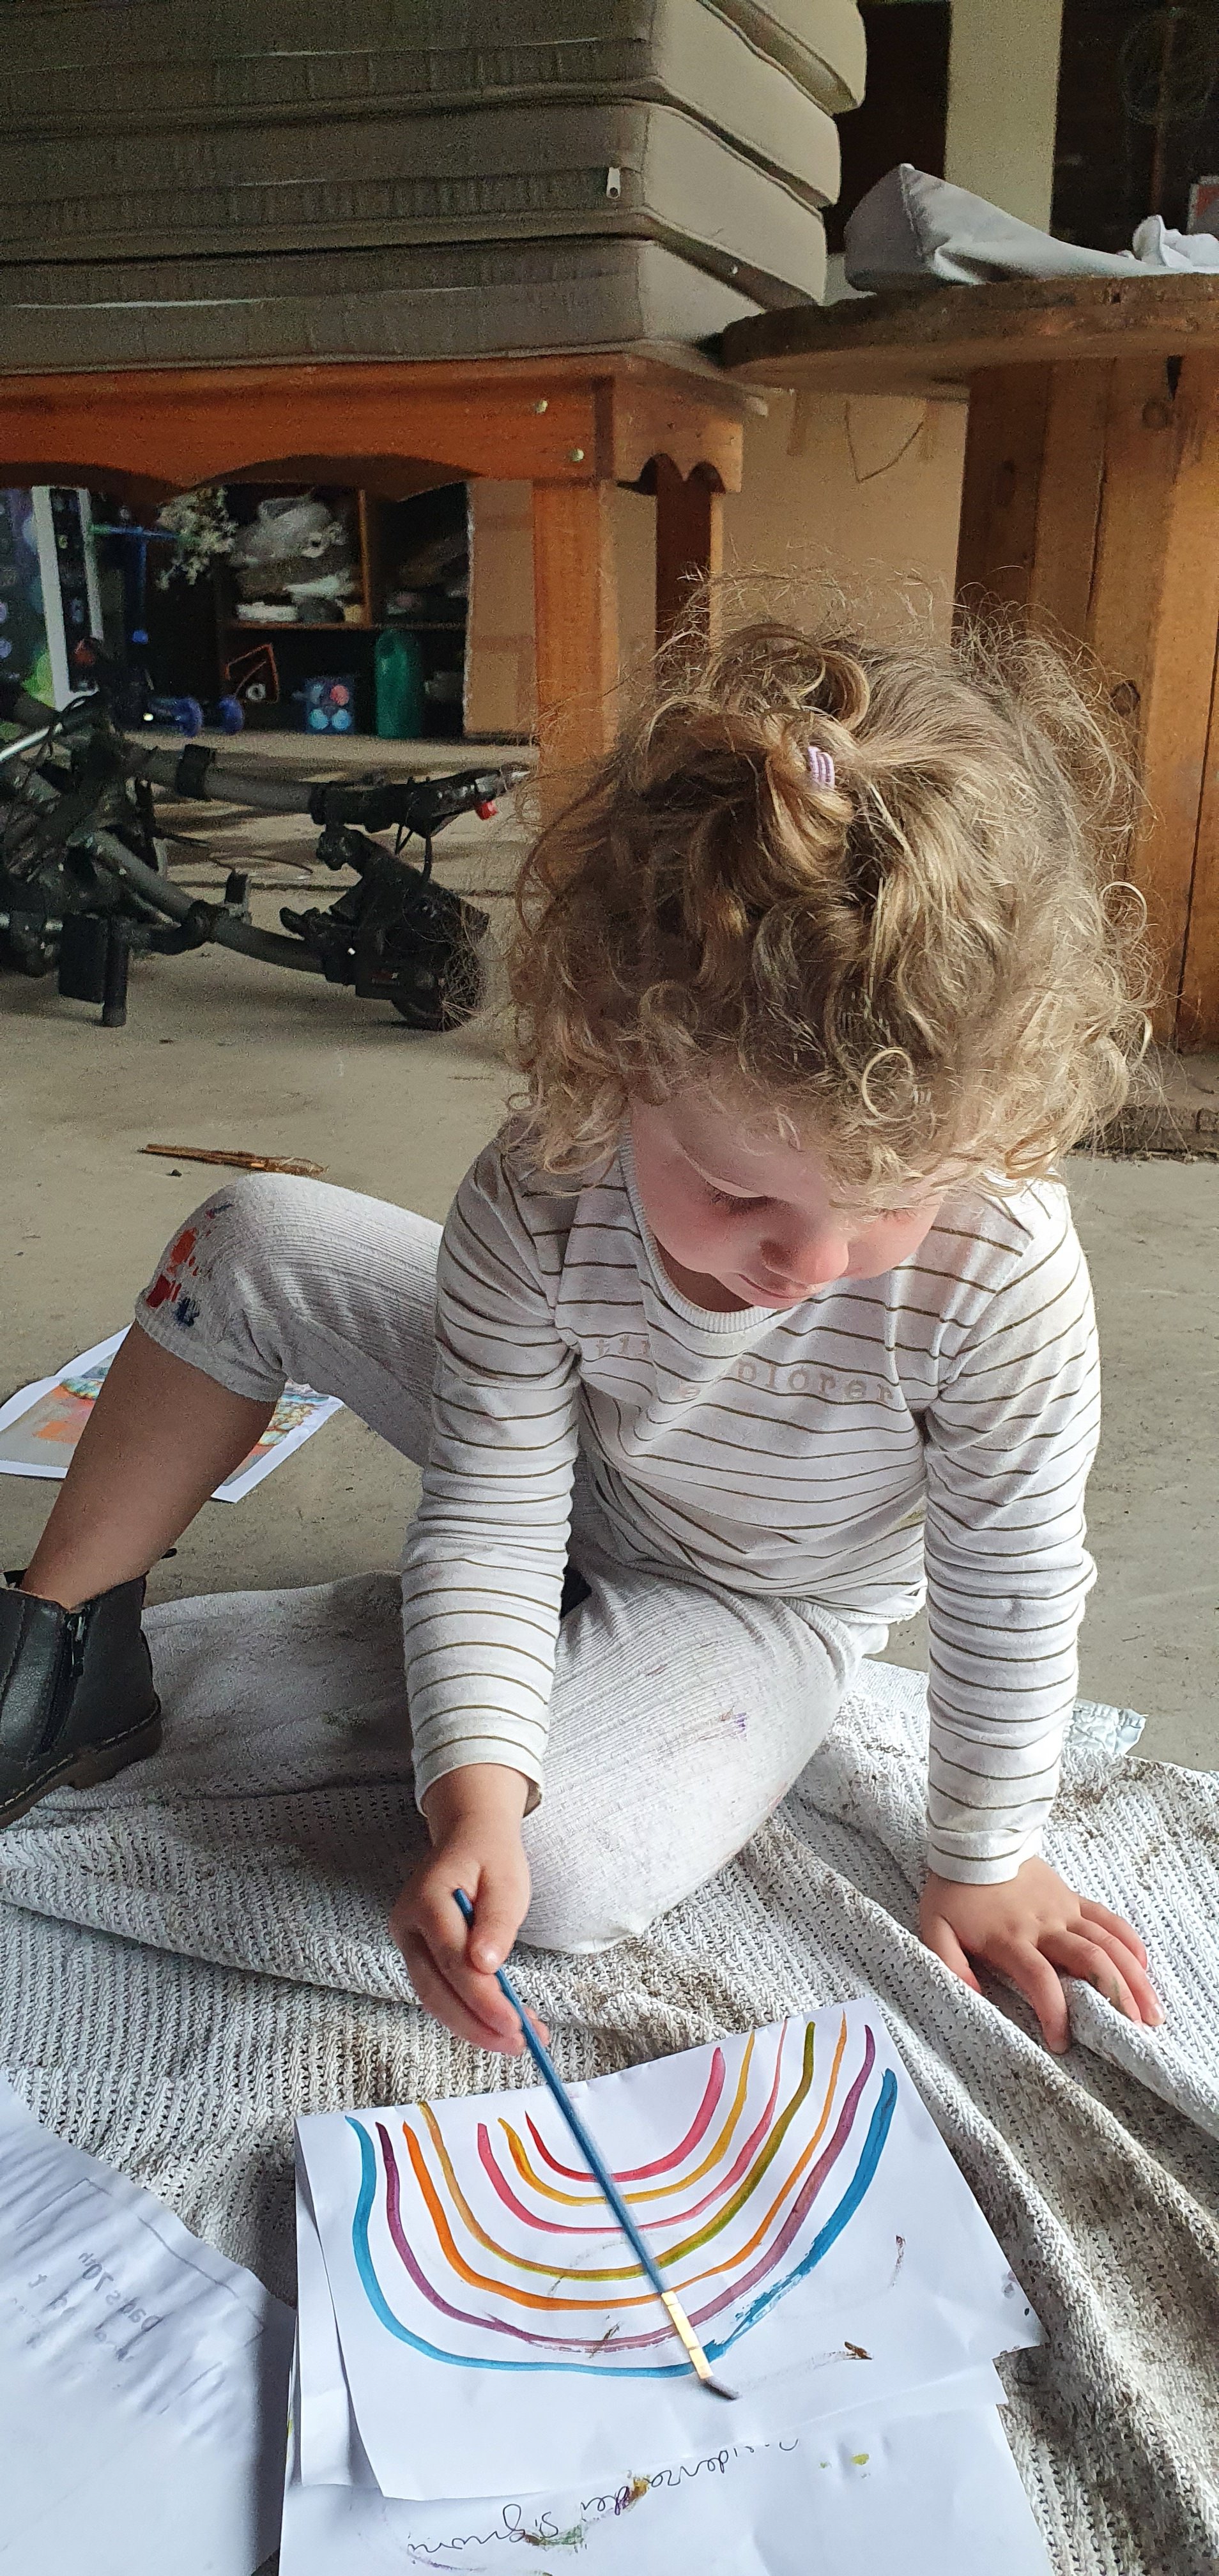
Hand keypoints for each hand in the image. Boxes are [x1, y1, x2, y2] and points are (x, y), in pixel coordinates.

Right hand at [389, 1763, 548, 2056]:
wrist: (469, 1837)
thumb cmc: (490, 1857)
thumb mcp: (506, 1880)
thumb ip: (497, 1922)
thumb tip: (487, 1967)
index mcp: (427, 1901)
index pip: (452, 1961)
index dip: (483, 1999)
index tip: (516, 2025)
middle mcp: (407, 1927)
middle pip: (436, 1990)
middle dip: (477, 2025)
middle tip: (519, 2043)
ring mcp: (408, 1944)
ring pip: (435, 1999)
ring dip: (475, 2027)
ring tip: (517, 2041)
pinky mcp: (419, 1957)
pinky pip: (440, 1992)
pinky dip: (470, 2014)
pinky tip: (500, 2025)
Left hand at [919, 1856, 1163, 2053]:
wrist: (974, 1840)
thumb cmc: (954, 1891)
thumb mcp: (935, 1930)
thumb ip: (950, 1967)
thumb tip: (975, 2001)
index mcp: (1011, 1939)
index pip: (1041, 1979)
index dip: (1054, 2012)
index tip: (1061, 2042)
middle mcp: (1044, 1926)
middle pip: (1090, 1961)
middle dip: (1115, 1998)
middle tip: (1133, 2031)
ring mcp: (1064, 1910)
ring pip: (1108, 1943)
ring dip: (1133, 1977)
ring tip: (1151, 2011)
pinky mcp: (1072, 1898)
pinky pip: (1108, 1919)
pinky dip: (1129, 1941)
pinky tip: (1144, 1965)